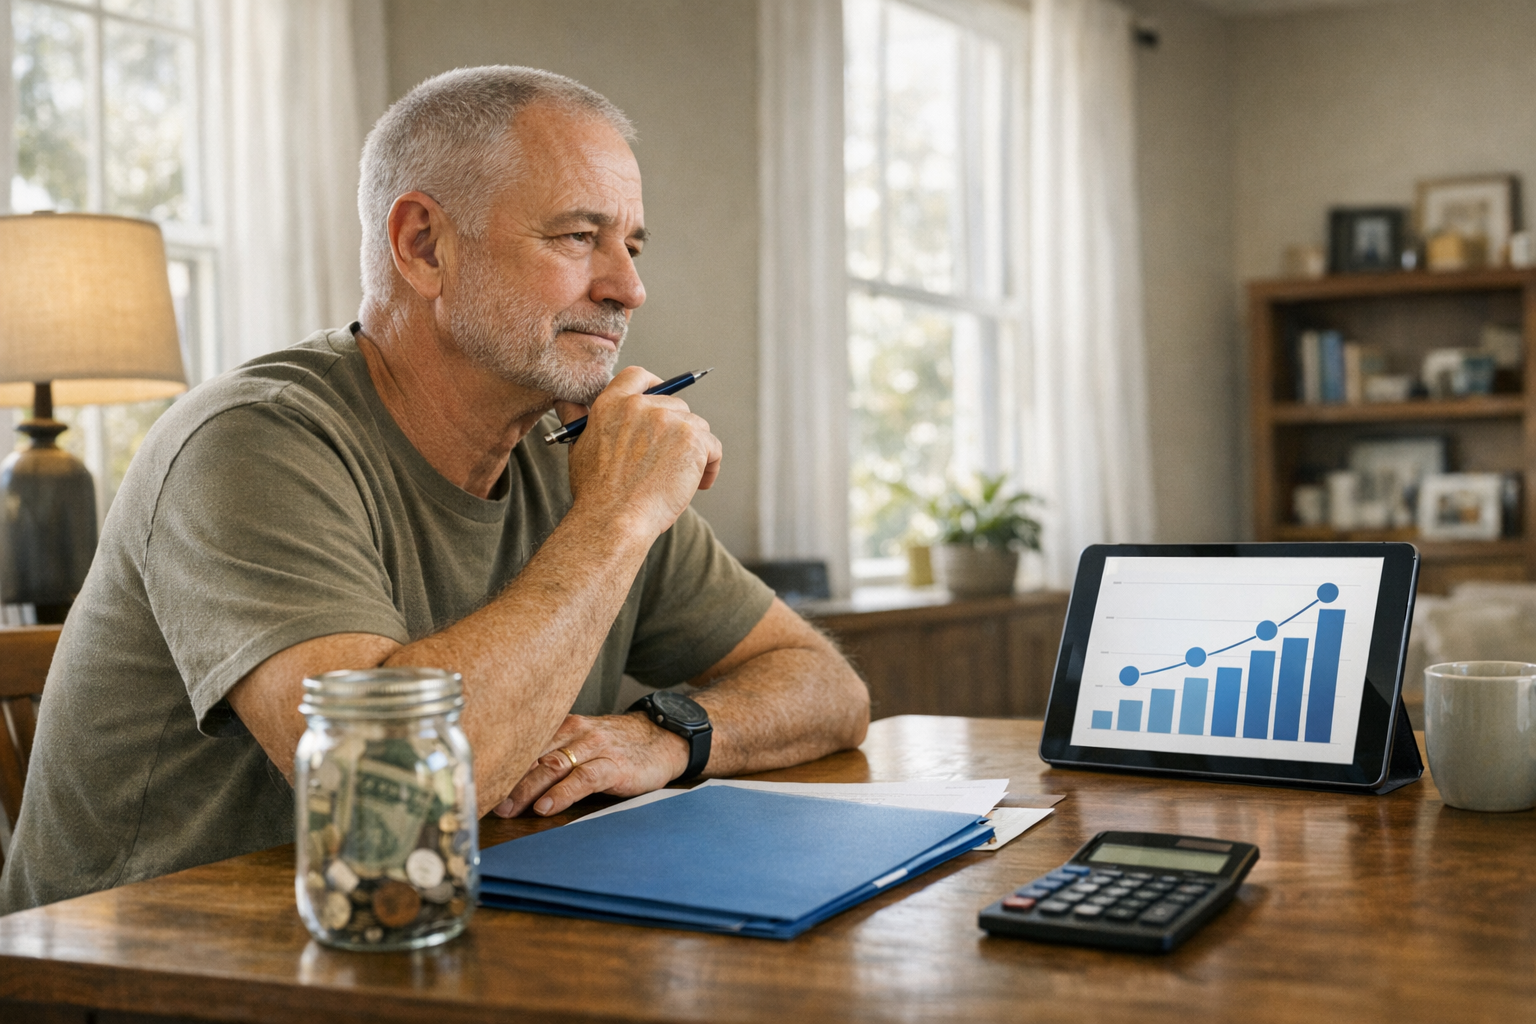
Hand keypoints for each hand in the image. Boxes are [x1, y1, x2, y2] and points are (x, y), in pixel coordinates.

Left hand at [493, 711, 690, 816]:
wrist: (664, 738)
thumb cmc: (618, 745)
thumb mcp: (583, 742)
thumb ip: (553, 754)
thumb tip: (514, 780)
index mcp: (564, 726)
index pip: (525, 742)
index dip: (500, 762)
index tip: (477, 781)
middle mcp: (576, 732)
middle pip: (533, 754)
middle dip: (507, 779)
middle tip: (484, 799)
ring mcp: (596, 747)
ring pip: (554, 765)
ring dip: (527, 788)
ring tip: (509, 808)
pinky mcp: (615, 765)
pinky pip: (584, 778)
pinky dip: (562, 794)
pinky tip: (547, 807)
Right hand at [563, 366, 722, 540]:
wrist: (614, 519)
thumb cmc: (596, 493)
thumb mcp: (579, 448)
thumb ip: (578, 420)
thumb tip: (566, 403)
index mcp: (612, 404)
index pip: (638, 377)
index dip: (655, 384)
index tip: (663, 396)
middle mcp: (641, 406)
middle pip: (675, 405)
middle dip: (678, 431)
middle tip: (671, 461)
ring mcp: (669, 421)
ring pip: (696, 427)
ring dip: (694, 451)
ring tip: (682, 479)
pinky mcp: (692, 439)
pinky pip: (713, 447)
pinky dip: (710, 466)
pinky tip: (698, 484)